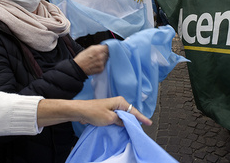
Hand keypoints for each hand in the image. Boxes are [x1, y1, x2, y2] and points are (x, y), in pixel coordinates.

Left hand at [36, 96, 151, 127]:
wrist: (80, 111)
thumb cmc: (94, 112)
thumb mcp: (110, 118)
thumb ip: (120, 121)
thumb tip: (126, 123)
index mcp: (120, 102)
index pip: (134, 111)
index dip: (142, 118)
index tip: (149, 123)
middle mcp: (118, 103)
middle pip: (130, 113)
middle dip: (135, 120)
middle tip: (142, 128)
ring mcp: (113, 107)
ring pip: (124, 116)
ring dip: (127, 122)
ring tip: (134, 129)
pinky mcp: (108, 112)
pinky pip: (118, 117)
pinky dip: (121, 122)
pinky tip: (123, 128)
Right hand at [73, 45, 108, 74]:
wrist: (78, 68)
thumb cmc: (81, 58)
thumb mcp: (88, 49)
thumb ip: (97, 47)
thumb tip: (102, 46)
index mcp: (97, 50)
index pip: (107, 47)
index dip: (105, 48)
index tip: (103, 49)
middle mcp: (100, 56)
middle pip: (107, 53)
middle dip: (104, 53)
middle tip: (98, 55)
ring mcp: (101, 63)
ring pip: (106, 59)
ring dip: (103, 59)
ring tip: (96, 60)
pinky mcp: (101, 69)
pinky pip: (104, 65)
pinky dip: (101, 64)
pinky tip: (95, 64)